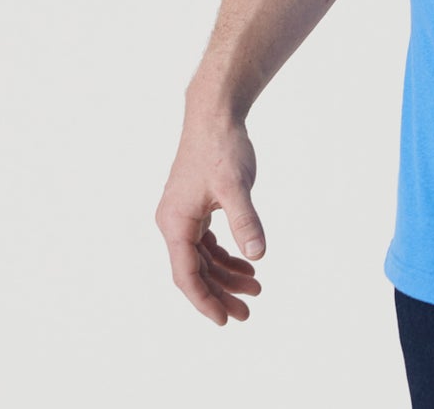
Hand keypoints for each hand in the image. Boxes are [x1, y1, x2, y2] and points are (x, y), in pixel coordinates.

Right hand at [155, 116, 264, 324]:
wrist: (215, 114)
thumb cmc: (222, 147)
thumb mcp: (236, 185)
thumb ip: (245, 220)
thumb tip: (259, 254)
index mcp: (175, 223)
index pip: (187, 275)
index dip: (204, 300)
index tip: (225, 319)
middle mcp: (174, 223)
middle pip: (196, 271)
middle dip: (220, 293)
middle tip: (247, 312)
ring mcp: (185, 215)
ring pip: (203, 258)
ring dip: (227, 274)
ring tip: (256, 288)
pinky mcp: (197, 207)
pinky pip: (208, 242)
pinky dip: (226, 255)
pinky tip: (248, 262)